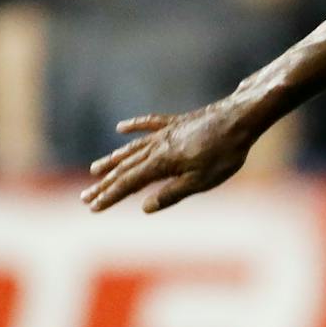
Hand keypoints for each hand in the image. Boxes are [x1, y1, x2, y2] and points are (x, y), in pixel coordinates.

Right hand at [80, 101, 259, 213]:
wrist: (239, 119)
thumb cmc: (224, 153)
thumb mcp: (201, 181)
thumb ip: (172, 193)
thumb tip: (145, 207)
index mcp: (161, 163)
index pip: (128, 183)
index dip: (110, 196)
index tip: (93, 207)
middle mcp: (157, 146)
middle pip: (126, 168)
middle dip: (105, 184)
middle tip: (86, 197)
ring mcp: (166, 132)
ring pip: (133, 148)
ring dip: (113, 159)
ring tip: (95, 169)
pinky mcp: (177, 122)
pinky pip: (150, 124)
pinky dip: (134, 126)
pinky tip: (121, 127)